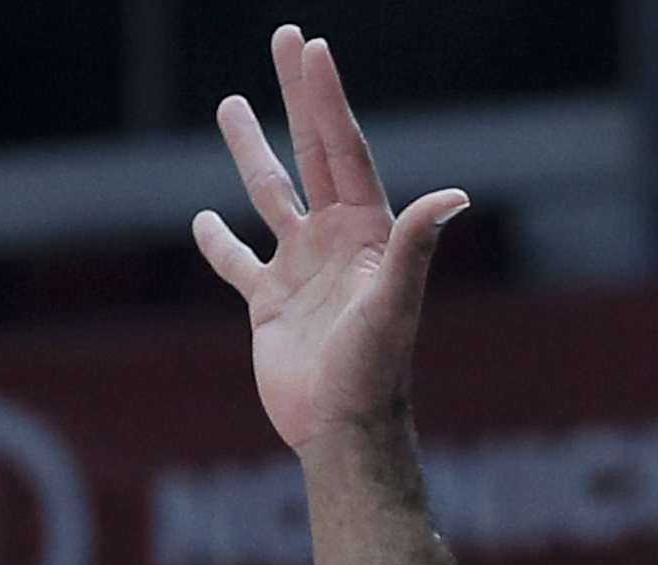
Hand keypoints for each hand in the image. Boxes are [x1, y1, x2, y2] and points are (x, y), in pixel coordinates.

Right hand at [193, 26, 468, 452]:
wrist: (342, 431)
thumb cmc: (373, 371)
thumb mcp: (393, 303)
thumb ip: (416, 245)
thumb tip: (454, 194)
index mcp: (368, 231)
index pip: (344, 147)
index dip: (328, 97)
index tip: (312, 47)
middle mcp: (336, 241)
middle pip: (313, 151)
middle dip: (298, 95)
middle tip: (286, 39)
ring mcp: (301, 270)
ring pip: (271, 194)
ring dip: (252, 150)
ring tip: (232, 103)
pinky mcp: (270, 305)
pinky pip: (238, 263)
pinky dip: (219, 242)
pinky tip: (203, 219)